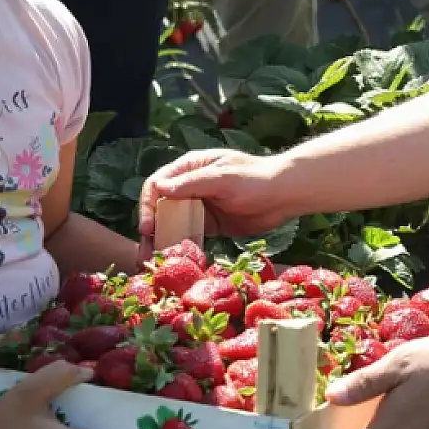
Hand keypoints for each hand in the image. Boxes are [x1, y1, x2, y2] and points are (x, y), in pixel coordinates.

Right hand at [136, 149, 292, 257]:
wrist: (284, 196)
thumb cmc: (255, 180)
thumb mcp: (223, 179)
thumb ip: (192, 184)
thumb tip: (159, 188)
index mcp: (190, 167)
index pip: (157, 184)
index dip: (147, 206)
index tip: (147, 227)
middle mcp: (190, 186)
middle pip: (160, 206)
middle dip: (150, 228)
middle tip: (144, 251)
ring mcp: (199, 206)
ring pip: (172, 223)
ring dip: (161, 240)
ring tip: (151, 260)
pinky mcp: (210, 224)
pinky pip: (188, 235)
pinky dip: (179, 246)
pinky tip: (173, 260)